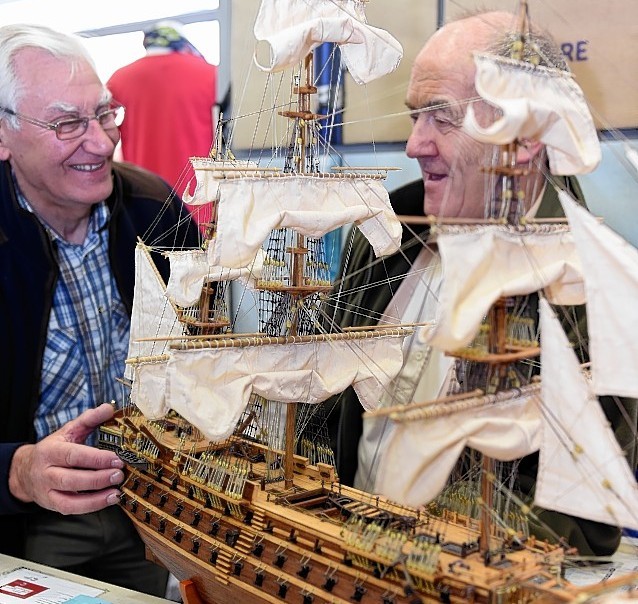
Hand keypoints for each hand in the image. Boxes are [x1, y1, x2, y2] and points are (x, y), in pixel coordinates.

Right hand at [8, 403, 124, 514]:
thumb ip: (89, 419)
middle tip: (119, 474)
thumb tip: (109, 408)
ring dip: (96, 497)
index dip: (95, 458)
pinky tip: (109, 500)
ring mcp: (47, 491)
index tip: (117, 458)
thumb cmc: (54, 449)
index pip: (73, 455)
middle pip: (71, 478)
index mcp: (50, 451)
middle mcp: (46, 472)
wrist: (25, 471)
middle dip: (98, 477)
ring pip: (69, 498)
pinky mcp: (52, 505)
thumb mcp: (68, 431)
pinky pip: (71, 509)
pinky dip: (91, 506)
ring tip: (117, 491)